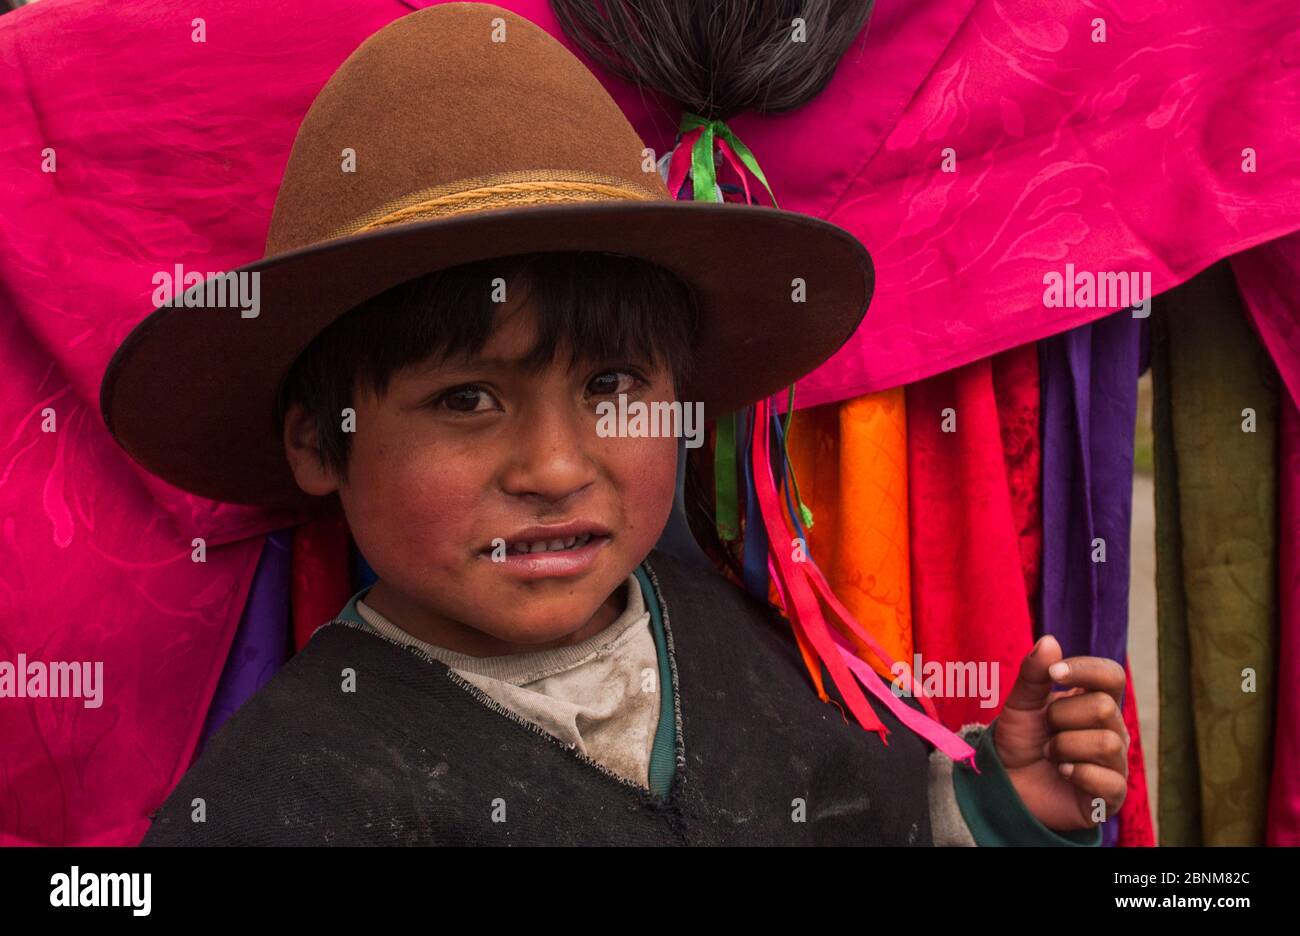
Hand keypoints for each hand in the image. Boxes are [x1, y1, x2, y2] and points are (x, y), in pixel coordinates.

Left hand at [993, 635, 1129, 831]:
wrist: (1006, 784)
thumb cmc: (1020, 741)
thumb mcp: (1020, 704)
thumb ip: (1033, 674)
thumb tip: (1050, 641)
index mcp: (1094, 702)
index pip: (1112, 675)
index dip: (1086, 670)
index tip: (1054, 673)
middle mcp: (1112, 730)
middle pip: (1105, 708)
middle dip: (1062, 716)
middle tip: (1046, 730)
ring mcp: (1114, 763)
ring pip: (1106, 743)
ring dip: (1064, 747)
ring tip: (1049, 754)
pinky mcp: (1111, 796)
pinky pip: (1109, 780)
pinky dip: (1078, 773)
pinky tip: (1063, 773)